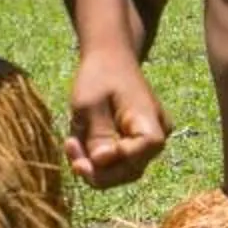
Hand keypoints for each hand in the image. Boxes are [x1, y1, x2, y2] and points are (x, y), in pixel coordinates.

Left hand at [66, 49, 167, 187]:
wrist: (110, 58)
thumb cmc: (99, 76)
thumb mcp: (89, 106)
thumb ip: (97, 136)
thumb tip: (101, 164)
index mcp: (150, 120)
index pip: (143, 151)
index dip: (115, 161)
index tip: (88, 156)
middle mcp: (157, 135)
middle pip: (131, 169)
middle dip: (97, 168)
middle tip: (70, 148)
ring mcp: (148, 141)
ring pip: (122, 169)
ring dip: (93, 164)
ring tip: (71, 142)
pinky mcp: (136, 144)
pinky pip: (118, 161)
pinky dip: (96, 157)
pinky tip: (79, 140)